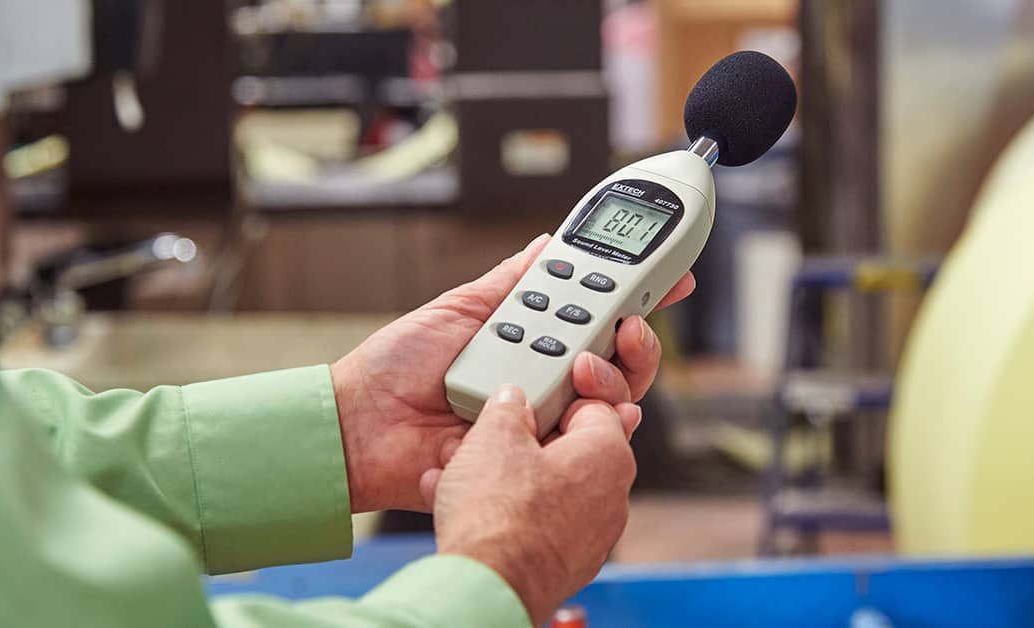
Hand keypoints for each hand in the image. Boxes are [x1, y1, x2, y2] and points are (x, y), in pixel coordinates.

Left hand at [331, 233, 694, 512]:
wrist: (362, 420)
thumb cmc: (398, 365)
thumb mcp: (459, 307)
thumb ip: (512, 280)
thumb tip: (548, 243)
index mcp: (530, 341)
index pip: (595, 318)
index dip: (635, 298)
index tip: (670, 277)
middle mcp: (544, 379)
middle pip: (617, 360)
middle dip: (636, 337)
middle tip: (628, 323)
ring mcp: (542, 418)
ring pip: (611, 399)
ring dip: (613, 374)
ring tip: (584, 361)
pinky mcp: (534, 456)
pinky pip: (587, 444)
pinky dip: (604, 423)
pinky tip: (604, 407)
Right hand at [423, 385, 639, 624]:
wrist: (487, 586)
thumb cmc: (498, 511)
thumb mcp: (494, 435)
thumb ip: (508, 408)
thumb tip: (511, 401)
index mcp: (609, 455)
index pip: (593, 407)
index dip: (554, 400)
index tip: (527, 402)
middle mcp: (613, 498)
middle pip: (568, 452)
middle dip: (525, 444)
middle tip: (489, 440)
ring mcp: (593, 537)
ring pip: (548, 491)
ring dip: (509, 480)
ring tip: (464, 476)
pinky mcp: (568, 566)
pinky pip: (539, 526)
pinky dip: (510, 515)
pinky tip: (468, 511)